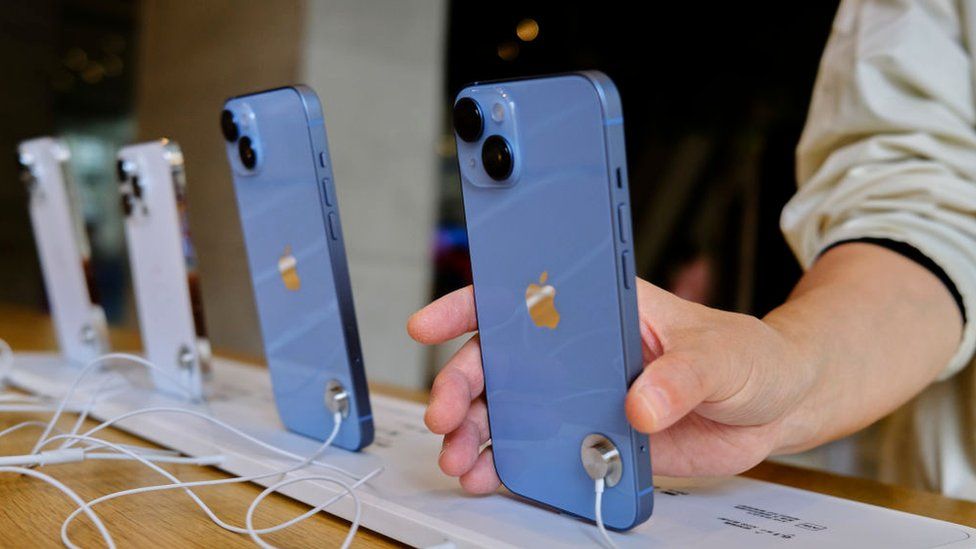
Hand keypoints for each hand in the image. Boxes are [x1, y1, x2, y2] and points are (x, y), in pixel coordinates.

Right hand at [406, 278, 815, 492]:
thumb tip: (641, 404)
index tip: (431, 325)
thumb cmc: (748, 356)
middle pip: (501, 359)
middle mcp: (579, 349)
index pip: (524, 295)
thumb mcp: (720, 355)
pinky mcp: (592, 434)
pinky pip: (539, 447)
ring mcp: (581, 393)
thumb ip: (681, 377)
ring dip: (476, 431)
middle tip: (446, 417)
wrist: (773, 404)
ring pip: (509, 406)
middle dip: (462, 385)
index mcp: (602, 308)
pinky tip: (490, 474)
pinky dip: (508, 462)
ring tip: (461, 460)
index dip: (470, 305)